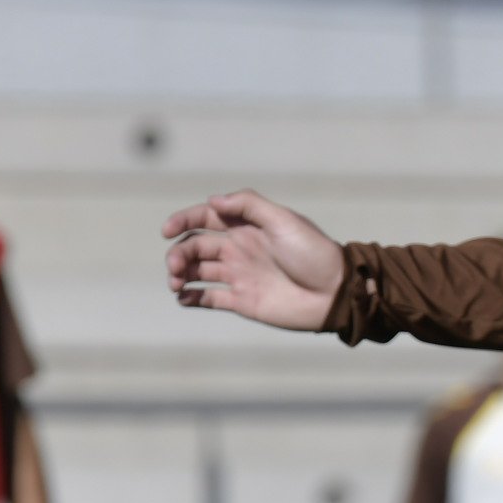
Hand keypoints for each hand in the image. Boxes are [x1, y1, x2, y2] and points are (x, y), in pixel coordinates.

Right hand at [163, 189, 346, 332]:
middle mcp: (239, 249)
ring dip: (179, 274)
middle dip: (178, 253)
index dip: (182, 221)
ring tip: (176, 283)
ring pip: (197, 271)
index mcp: (246, 227)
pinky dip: (191, 298)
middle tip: (176, 267)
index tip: (167, 230)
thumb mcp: (285, 221)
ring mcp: (239, 276)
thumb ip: (249, 206)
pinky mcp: (242, 302)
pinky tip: (184, 298)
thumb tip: (213, 200)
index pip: (204, 218)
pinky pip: (208, 299)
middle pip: (195, 246)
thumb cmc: (314, 254)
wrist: (335, 293)